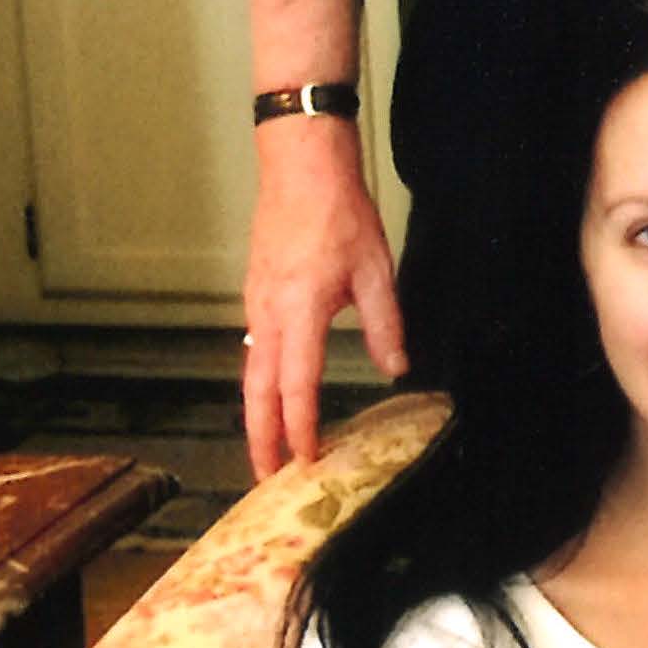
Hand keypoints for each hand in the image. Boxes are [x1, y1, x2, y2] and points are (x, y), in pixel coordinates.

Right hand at [241, 119, 402, 475]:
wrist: (299, 169)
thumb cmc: (338, 215)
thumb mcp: (375, 272)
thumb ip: (384, 326)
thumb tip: (396, 370)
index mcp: (299, 313)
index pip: (297, 385)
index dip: (301, 427)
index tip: (306, 460)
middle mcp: (267, 315)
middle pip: (258, 391)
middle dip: (261, 438)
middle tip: (266, 477)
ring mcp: (255, 305)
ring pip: (251, 372)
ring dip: (258, 413)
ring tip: (268, 447)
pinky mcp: (255, 294)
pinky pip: (253, 349)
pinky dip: (259, 382)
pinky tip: (272, 395)